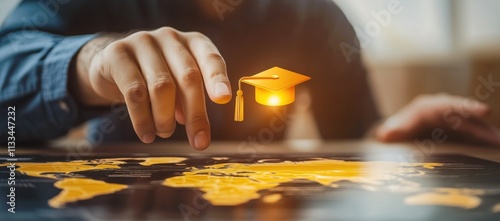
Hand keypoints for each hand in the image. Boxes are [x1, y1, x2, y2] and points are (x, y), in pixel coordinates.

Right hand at [72, 27, 231, 148]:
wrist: (113, 64)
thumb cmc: (156, 76)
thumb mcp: (179, 84)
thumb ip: (191, 101)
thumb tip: (198, 132)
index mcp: (193, 42)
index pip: (211, 58)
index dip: (218, 78)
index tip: (224, 99)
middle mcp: (170, 37)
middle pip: (188, 77)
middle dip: (195, 113)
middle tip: (199, 142)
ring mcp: (143, 42)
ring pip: (161, 86)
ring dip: (165, 118)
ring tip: (165, 133)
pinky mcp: (118, 53)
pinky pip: (134, 91)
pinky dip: (142, 119)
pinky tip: (147, 134)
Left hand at [375, 94, 499, 145]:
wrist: (400, 131)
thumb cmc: (397, 128)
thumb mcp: (394, 129)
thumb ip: (393, 131)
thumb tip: (385, 134)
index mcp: (429, 107)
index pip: (450, 105)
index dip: (467, 108)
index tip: (484, 111)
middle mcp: (444, 110)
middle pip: (465, 112)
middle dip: (479, 118)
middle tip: (495, 124)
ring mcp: (453, 120)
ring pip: (472, 124)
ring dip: (486, 132)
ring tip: (499, 141)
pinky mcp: (458, 131)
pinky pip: (473, 135)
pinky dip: (483, 139)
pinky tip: (495, 144)